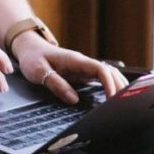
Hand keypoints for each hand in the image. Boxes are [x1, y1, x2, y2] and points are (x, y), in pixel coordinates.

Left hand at [11, 34, 128, 103]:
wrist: (30, 48)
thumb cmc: (33, 59)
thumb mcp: (40, 71)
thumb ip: (56, 84)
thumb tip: (73, 99)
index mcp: (76, 60)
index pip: (101, 69)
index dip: (109, 84)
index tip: (111, 98)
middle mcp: (83, 63)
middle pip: (110, 72)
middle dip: (119, 87)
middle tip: (123, 105)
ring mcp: (84, 68)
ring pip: (108, 74)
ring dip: (118, 85)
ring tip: (124, 102)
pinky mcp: (82, 73)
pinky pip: (101, 78)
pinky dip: (110, 85)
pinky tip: (115, 95)